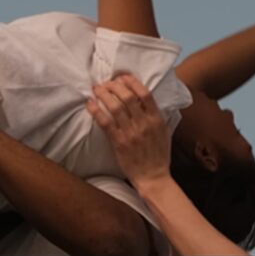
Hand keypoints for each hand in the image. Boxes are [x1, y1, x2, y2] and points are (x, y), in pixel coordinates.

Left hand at [87, 74, 170, 188]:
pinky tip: (90, 104)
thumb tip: (144, 97)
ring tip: (97, 88)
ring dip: (104, 94)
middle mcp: (143, 123)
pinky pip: (105, 123)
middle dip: (114, 85)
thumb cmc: (159, 155)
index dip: (132, 81)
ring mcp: (131, 133)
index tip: (122, 77)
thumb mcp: (164, 131)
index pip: (145, 93)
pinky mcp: (119, 143)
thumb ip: (155, 114)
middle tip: (106, 82)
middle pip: (127, 96)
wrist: (153, 178)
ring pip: (115, 107)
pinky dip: (96, 111)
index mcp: (156, 119)